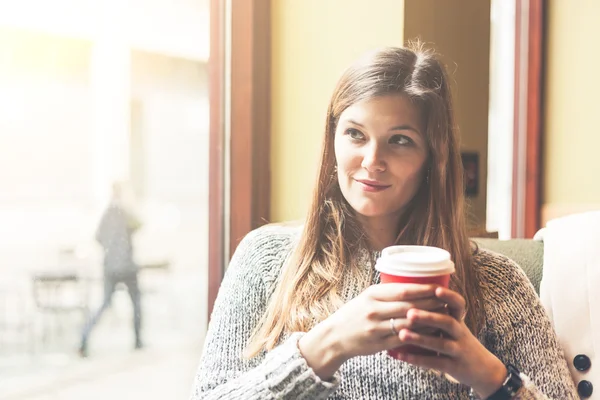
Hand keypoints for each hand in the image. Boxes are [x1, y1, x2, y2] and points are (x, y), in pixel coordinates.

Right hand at [298, 283, 444, 379]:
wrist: (334, 337)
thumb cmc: (354, 314)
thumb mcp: (366, 298)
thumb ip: (386, 293)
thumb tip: (412, 285)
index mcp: (372, 294)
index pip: (404, 290)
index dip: (424, 289)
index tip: (439, 286)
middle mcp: (374, 310)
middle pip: (410, 306)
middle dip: (432, 303)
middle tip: (447, 301)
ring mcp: (376, 328)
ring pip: (410, 323)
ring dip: (429, 320)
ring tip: (443, 315)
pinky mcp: (379, 344)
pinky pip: (405, 338)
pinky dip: (420, 334)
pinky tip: (430, 332)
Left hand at [395, 287, 506, 397]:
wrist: (483, 370)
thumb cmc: (459, 342)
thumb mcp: (454, 326)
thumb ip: (437, 313)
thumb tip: (408, 296)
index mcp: (458, 320)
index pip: (458, 304)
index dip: (449, 296)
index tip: (436, 289)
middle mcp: (460, 333)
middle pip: (447, 322)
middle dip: (428, 317)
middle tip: (409, 313)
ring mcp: (459, 350)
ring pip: (441, 344)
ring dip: (420, 339)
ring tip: (402, 334)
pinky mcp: (454, 367)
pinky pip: (435, 363)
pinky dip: (418, 359)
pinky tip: (401, 355)